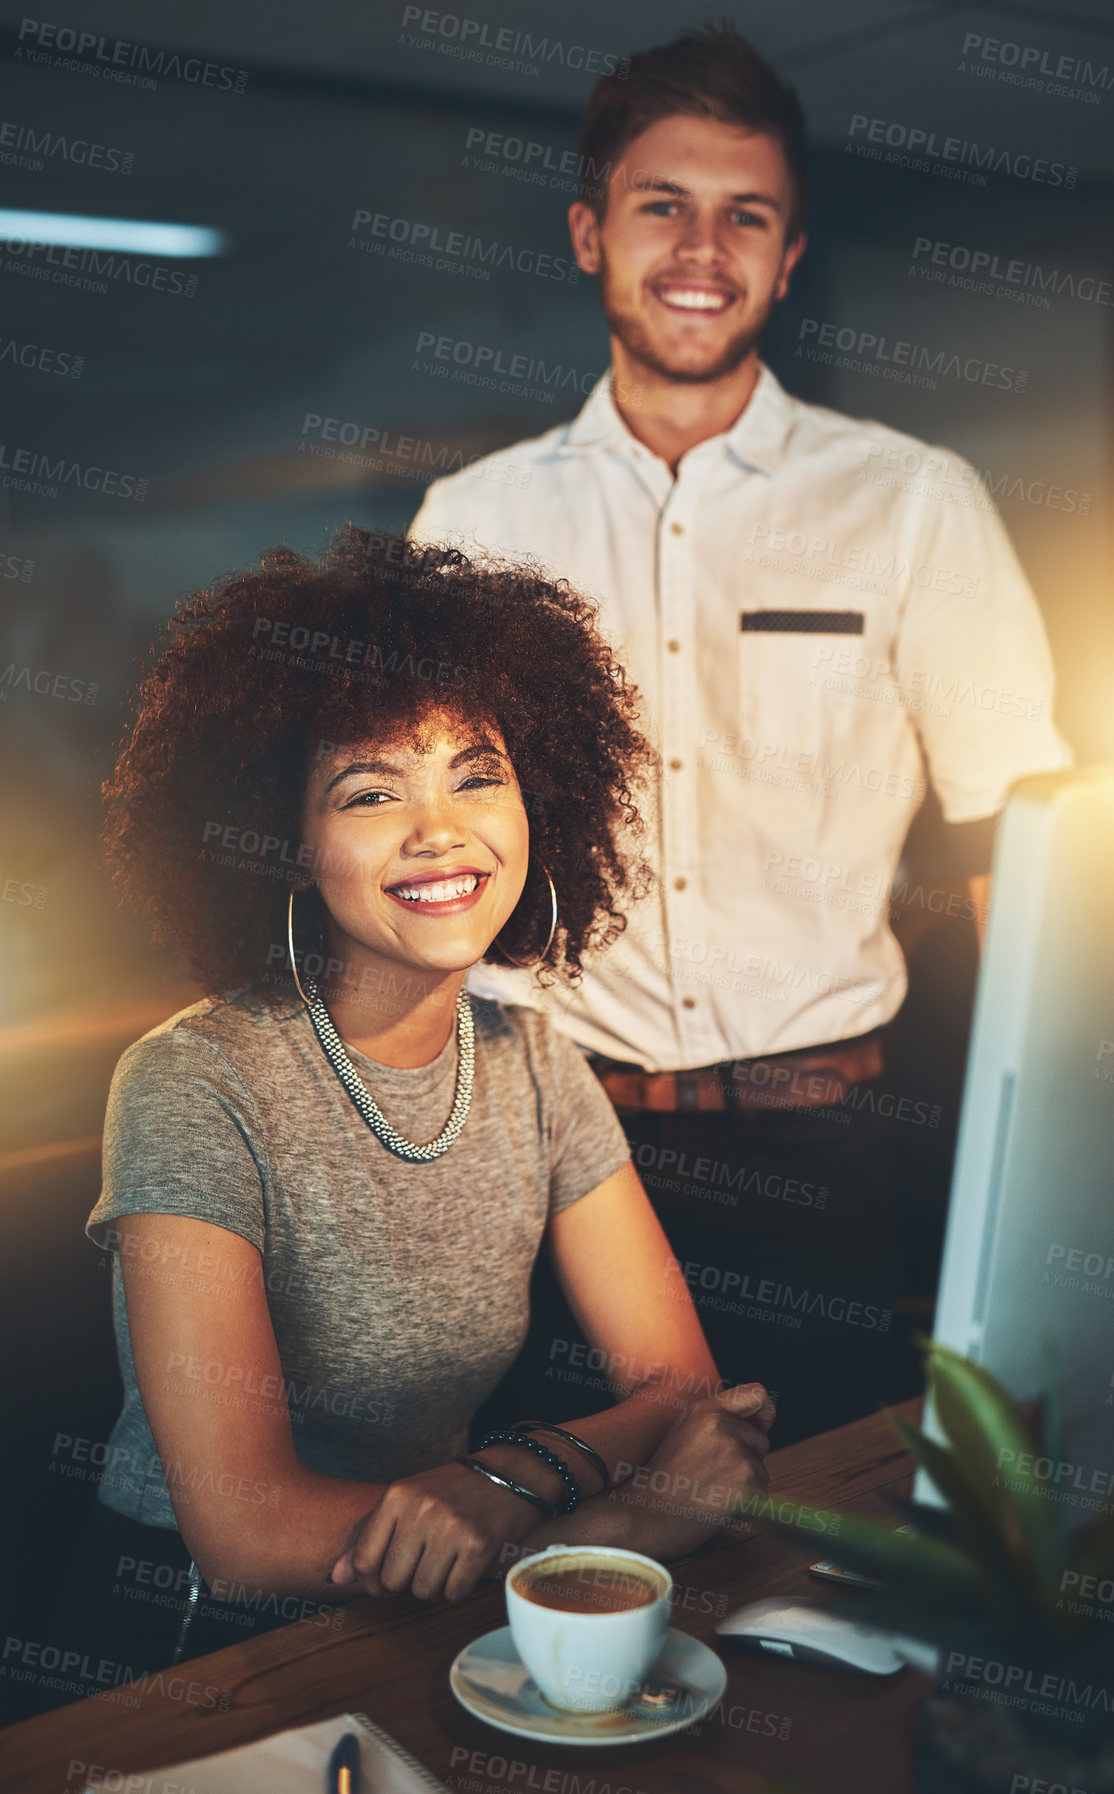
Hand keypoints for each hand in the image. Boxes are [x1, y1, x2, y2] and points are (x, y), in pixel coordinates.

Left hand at [328, 1459, 541, 1602]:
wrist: (510, 1474)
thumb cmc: (453, 1491)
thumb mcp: (407, 1501)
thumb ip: (370, 1538)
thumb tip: (334, 1578)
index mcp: (397, 1495)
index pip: (365, 1561)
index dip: (374, 1580)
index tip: (389, 1577)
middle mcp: (420, 1509)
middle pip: (393, 1581)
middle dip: (407, 1582)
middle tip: (425, 1564)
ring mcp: (450, 1526)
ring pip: (423, 1591)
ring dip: (434, 1586)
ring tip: (447, 1561)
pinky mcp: (478, 1543)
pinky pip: (454, 1593)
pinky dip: (458, 1588)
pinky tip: (466, 1565)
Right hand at [616, 1382, 774, 1559]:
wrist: (644, 1516)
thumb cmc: (661, 1483)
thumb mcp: (684, 1435)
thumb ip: (718, 1424)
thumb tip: (763, 1425)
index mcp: (704, 1410)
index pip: (756, 1394)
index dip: (764, 1413)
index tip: (760, 1429)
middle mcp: (720, 1424)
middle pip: (761, 1441)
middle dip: (747, 1462)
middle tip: (713, 1477)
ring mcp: (734, 1450)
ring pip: (761, 1471)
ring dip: (744, 1487)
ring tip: (709, 1493)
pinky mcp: (745, 1478)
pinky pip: (761, 1494)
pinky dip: (745, 1507)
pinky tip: (716, 1507)